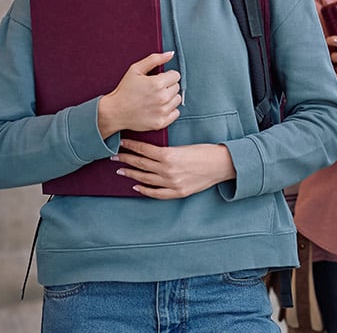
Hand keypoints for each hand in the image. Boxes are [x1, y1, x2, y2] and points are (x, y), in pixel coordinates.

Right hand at [98, 52, 180, 137]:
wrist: (114, 112)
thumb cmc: (124, 90)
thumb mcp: (135, 70)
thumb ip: (154, 59)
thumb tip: (171, 54)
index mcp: (157, 83)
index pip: (176, 75)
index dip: (166, 76)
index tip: (157, 80)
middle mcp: (162, 97)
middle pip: (177, 87)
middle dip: (167, 86)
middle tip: (153, 90)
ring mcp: (162, 111)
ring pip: (177, 100)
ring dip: (169, 98)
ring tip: (155, 99)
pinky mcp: (161, 122)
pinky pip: (176, 113)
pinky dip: (169, 111)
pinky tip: (157, 108)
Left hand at [112, 139, 236, 199]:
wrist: (223, 165)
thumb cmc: (206, 152)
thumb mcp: (185, 147)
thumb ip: (166, 151)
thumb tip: (149, 151)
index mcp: (169, 156)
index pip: (144, 150)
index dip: (131, 146)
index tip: (121, 143)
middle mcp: (167, 170)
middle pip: (141, 164)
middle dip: (126, 159)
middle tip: (114, 155)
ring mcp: (171, 183)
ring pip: (145, 178)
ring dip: (131, 173)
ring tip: (121, 170)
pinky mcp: (177, 192)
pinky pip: (156, 193)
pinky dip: (145, 190)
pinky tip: (136, 186)